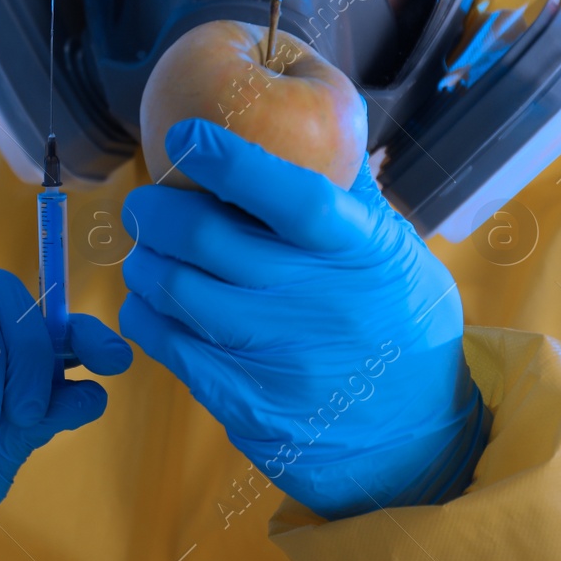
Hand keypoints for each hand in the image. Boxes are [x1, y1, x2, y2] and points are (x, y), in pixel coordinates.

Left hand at [119, 118, 489, 519]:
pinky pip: (166, 344)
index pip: (292, 196)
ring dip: (143, 261)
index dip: (231, 161)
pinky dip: (144, 312)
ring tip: (147, 253)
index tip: (185, 137)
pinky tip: (150, 301)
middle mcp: (316, 303)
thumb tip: (308, 122)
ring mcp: (278, 357)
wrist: (417, 439)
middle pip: (206, 237)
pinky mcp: (245, 401)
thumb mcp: (397, 254)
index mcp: (360, 253)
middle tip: (143, 204)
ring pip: (173, 288)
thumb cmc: (400, 325)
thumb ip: (347, 195)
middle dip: (154, 210)